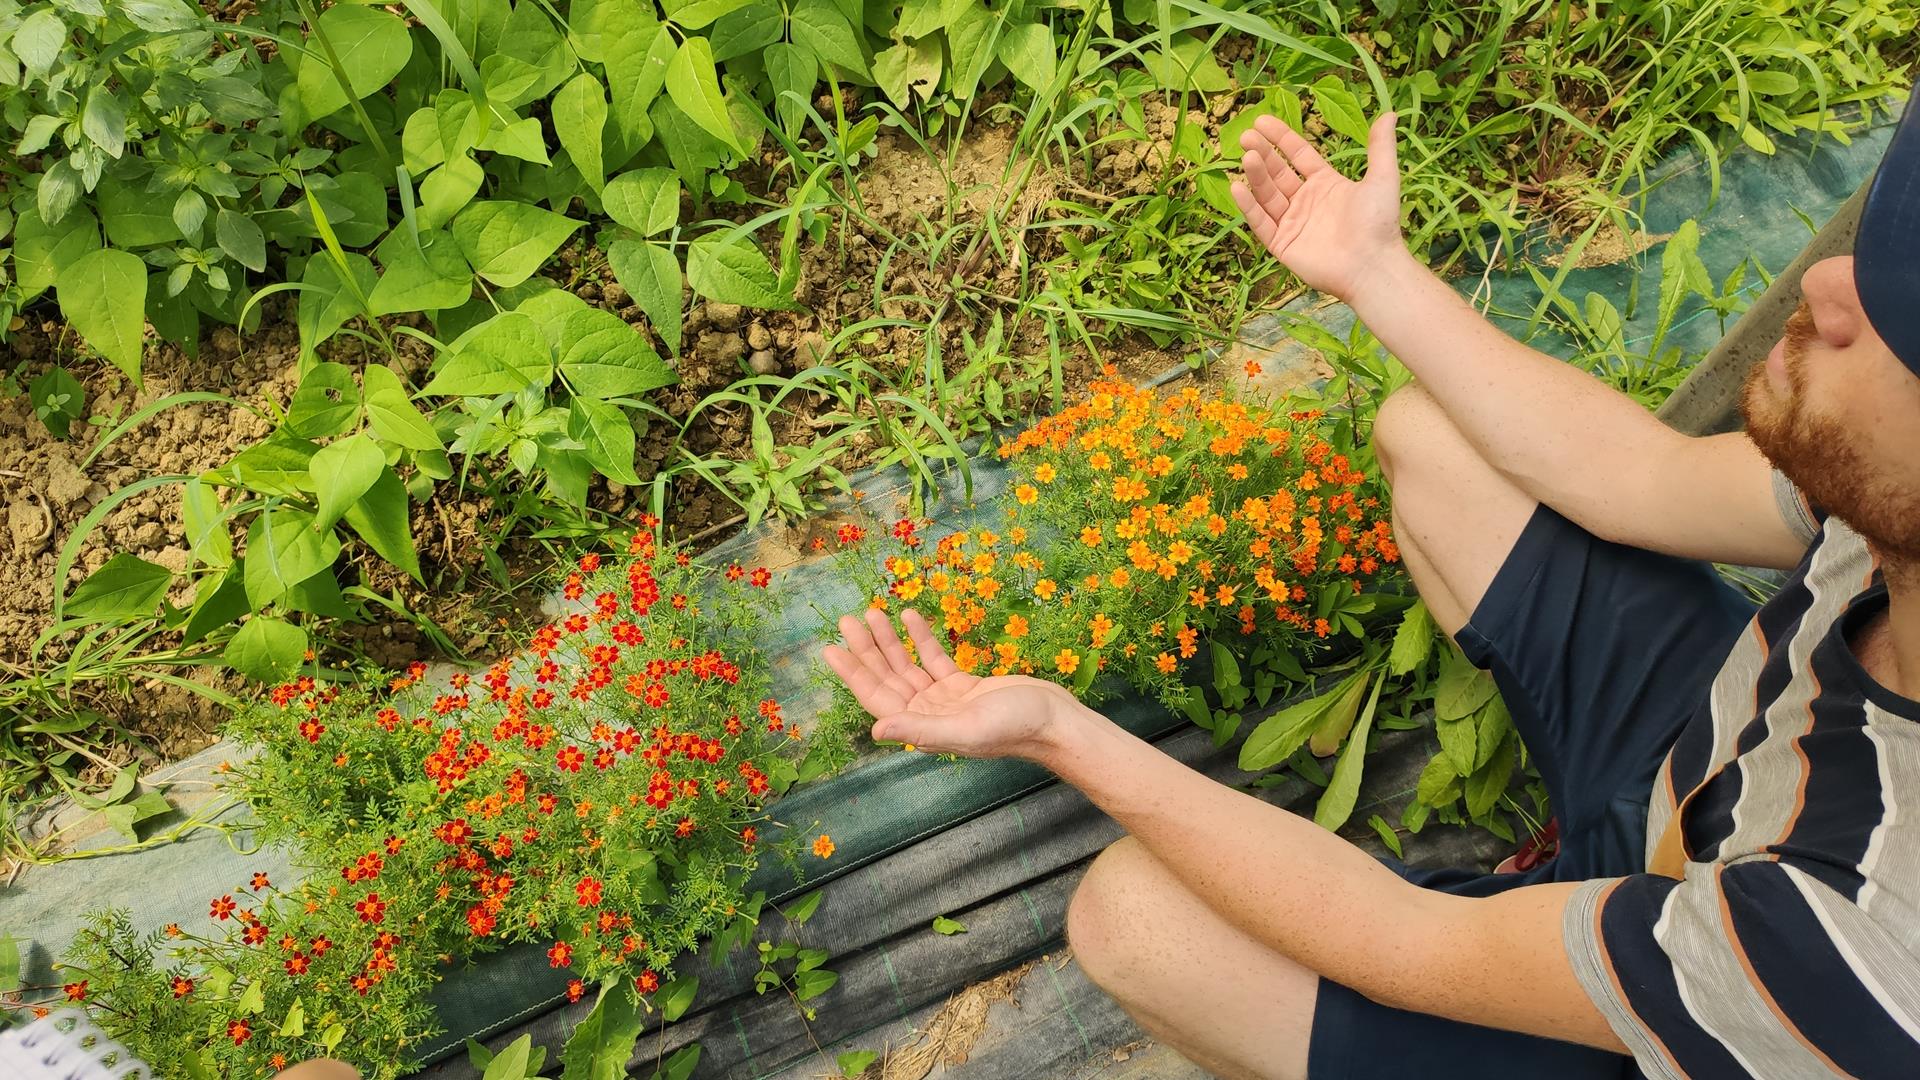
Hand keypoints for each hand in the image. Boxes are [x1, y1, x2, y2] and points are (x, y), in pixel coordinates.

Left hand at [821, 608, 1082, 760]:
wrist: (1055, 721)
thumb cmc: (1014, 728)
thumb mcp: (965, 729)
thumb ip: (919, 729)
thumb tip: (875, 730)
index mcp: (923, 728)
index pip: (877, 698)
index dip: (854, 673)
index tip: (832, 649)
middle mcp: (928, 714)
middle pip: (888, 677)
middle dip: (866, 650)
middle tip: (847, 620)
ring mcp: (945, 699)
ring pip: (908, 665)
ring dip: (889, 641)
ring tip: (871, 613)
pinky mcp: (964, 685)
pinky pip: (934, 658)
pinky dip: (920, 638)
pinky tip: (908, 616)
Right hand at [1230, 110, 1404, 302]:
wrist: (1372, 266)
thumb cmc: (1379, 223)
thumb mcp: (1382, 179)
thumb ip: (1380, 148)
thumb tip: (1390, 114)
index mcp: (1325, 184)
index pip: (1297, 155)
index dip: (1281, 137)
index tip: (1261, 120)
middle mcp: (1305, 201)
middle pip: (1278, 172)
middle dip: (1262, 154)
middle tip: (1246, 135)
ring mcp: (1292, 223)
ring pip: (1267, 195)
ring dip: (1256, 176)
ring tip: (1247, 157)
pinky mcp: (1282, 245)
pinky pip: (1261, 223)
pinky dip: (1248, 207)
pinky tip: (1237, 187)